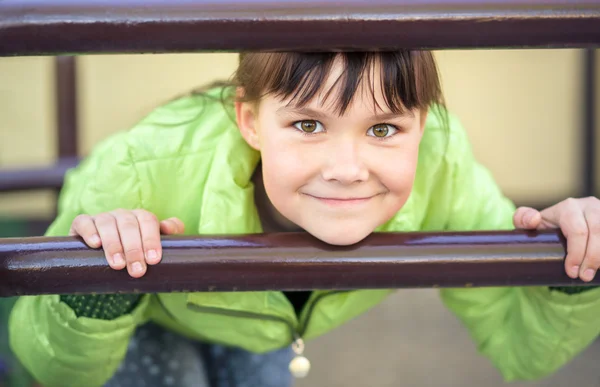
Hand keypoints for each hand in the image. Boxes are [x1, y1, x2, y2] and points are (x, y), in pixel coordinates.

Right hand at [69, 209, 184, 277]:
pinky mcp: (82, 224)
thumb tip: (169, 228)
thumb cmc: (137, 253)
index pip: (148, 221)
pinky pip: (84, 222)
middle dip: (134, 249)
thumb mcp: (154, 247)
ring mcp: (102, 218)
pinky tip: (95, 244)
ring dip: (113, 244)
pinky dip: (89, 231)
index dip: (151, 240)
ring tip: (118, 264)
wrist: (109, 261)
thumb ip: (170, 234)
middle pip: (129, 225)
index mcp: (141, 217)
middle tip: (137, 270)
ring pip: (107, 223)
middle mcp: (122, 215)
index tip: (153, 260)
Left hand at [513, 197, 599, 281]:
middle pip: (597, 232)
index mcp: (569, 207)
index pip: (577, 231)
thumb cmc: (546, 227)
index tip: (571, 272)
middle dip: (591, 258)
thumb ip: (523, 219)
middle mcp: (589, 206)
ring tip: (592, 274)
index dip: (576, 253)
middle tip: (583, 277)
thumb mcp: (530, 224)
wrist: (561, 226)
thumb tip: (534, 219)